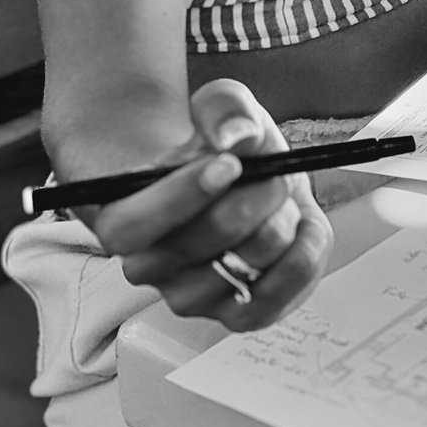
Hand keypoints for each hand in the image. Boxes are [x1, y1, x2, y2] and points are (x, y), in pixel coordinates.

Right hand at [83, 80, 331, 330]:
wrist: (252, 185)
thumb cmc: (224, 151)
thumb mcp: (223, 109)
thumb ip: (225, 108)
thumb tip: (236, 136)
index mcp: (125, 216)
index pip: (132, 226)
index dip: (182, 196)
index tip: (229, 164)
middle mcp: (149, 266)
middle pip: (206, 240)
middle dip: (256, 195)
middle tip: (273, 173)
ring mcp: (190, 296)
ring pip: (249, 262)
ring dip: (280, 223)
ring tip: (277, 204)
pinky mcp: (235, 317)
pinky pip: (273, 299)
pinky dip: (301, 259)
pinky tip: (299, 231)